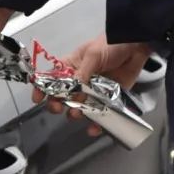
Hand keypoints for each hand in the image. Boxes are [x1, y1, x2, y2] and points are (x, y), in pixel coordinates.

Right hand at [32, 36, 151, 136]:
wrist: (136, 46)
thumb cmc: (110, 45)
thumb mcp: (93, 55)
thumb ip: (82, 73)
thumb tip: (73, 92)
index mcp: (72, 66)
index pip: (52, 78)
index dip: (43, 88)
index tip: (37, 99)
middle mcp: (80, 80)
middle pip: (63, 96)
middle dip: (57, 104)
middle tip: (58, 108)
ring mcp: (94, 91)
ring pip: (79, 108)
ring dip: (75, 114)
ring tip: (77, 114)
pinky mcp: (108, 100)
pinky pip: (99, 115)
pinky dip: (95, 123)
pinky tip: (93, 128)